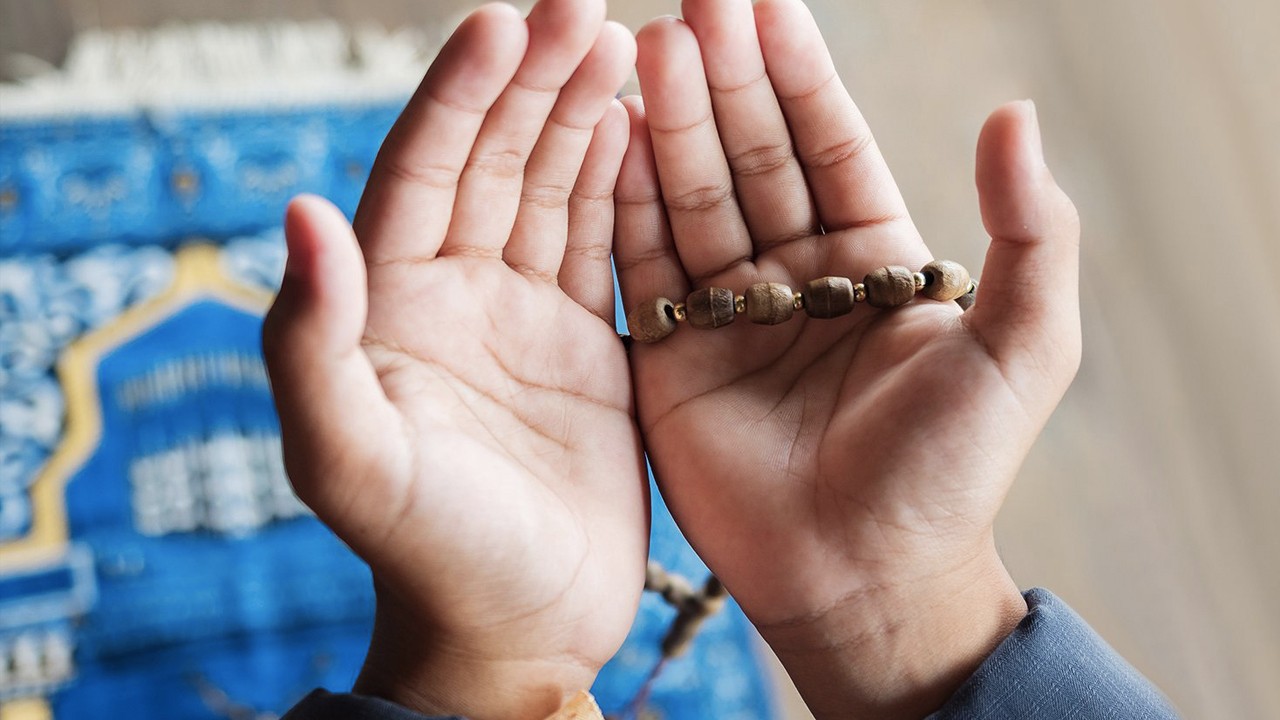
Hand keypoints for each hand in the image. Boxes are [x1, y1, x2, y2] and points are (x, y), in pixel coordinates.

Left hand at [262, 3, 643, 718]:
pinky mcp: (586, 346)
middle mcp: (453, 295)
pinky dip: (622, 185)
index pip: (422, 172)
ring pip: (552, 190)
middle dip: (533, 82)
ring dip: (581, 117)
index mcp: (390, 306)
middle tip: (584, 11)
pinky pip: (604, 246)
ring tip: (622, 45)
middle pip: (493, 161)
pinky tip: (642, 130)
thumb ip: (309, 342)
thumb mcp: (350, 462)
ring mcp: (522, 316)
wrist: (512, 628)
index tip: (503, 21)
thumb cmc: (425, 555)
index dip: (458, 95)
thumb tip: (302, 213)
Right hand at [616, 0, 1079, 716]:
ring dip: (668, 128)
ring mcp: (727, 316)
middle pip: (751, 159)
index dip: (798, 77)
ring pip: (691, 201)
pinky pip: (643, 269)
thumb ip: (1031, 233)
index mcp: (873, 260)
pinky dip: (623, 205)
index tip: (763, 7)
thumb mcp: (1021, 349)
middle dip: (722, 85)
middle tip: (690, 12)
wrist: (863, 578)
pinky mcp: (671, 359)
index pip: (829, 146)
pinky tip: (607, 140)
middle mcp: (794, 276)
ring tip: (647, 52)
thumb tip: (1014, 113)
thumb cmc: (948, 473)